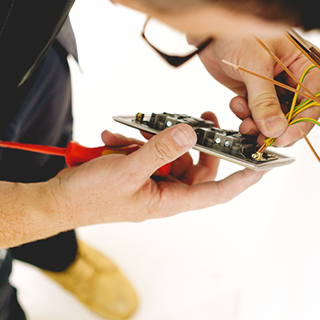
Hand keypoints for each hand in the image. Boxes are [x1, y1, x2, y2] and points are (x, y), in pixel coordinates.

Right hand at [43, 120, 264, 226]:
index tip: (262, 165)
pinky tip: (113, 139)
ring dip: (152, 140)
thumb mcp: (127, 171)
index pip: (217, 192)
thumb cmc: (89, 198)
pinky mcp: (136, 171)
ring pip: (170, 154)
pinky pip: (147, 151)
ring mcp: (151, 181)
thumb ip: (160, 150)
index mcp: (169, 201)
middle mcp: (165, 191)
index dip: (241, 179)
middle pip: (196, 165)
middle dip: (196, 141)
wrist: (56, 201)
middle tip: (199, 117)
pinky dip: (133, 142)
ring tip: (128, 135)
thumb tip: (190, 133)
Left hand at [193, 34, 319, 146]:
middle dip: (277, 127)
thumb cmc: (237, 31)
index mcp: (303, 63)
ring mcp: (273, 85)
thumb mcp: (255, 64)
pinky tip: (237, 104)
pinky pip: (256, 114)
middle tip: (263, 139)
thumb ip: (265, 99)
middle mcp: (291, 76)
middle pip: (295, 113)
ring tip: (245, 122)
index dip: (302, 122)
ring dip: (259, 124)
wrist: (208, 30)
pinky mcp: (255, 92)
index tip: (285, 137)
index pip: (314, 100)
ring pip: (274, 118)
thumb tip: (275, 128)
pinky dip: (247, 116)